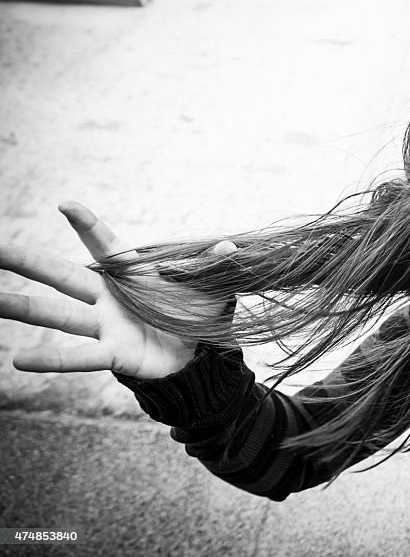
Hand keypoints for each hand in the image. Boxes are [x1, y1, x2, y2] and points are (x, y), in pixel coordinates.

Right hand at [1, 202, 235, 379]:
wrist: (199, 355)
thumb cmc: (196, 314)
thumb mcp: (209, 287)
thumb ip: (212, 266)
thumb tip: (231, 247)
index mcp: (130, 274)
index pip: (104, 245)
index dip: (86, 226)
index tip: (66, 204)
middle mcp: (109, 297)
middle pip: (62, 275)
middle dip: (28, 262)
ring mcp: (105, 326)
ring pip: (57, 314)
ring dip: (20, 308)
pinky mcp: (112, 354)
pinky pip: (78, 357)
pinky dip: (50, 360)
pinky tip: (17, 361)